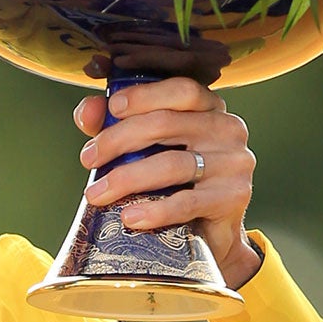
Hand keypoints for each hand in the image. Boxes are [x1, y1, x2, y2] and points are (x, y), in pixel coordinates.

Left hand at [73, 77, 260, 287]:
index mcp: (209, 108)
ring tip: (97, 194)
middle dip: (118, 140)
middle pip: (166, 123)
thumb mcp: (146, 146)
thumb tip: (88, 112)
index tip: (112, 109)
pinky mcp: (233, 197)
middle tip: (88, 159)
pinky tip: (129, 216)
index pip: (181, 90)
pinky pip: (187, 202)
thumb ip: (113, 123)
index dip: (144, 96)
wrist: (210, 231)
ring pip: (172, 164)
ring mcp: (235, 163)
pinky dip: (154, 210)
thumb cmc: (173, 180)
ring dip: (127, 178)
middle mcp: (228, 129)